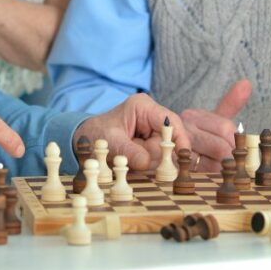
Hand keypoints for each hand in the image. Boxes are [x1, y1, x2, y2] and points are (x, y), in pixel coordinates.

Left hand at [75, 93, 190, 170]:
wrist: (87, 140)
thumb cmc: (96, 135)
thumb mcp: (110, 142)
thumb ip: (128, 151)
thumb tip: (147, 162)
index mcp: (142, 107)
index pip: (171, 121)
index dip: (180, 138)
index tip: (183, 155)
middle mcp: (151, 116)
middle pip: (168, 140)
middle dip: (154, 154)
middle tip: (133, 157)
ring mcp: (153, 129)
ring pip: (163, 152)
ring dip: (149, 160)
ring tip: (129, 156)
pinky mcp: (152, 141)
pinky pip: (158, 157)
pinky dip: (147, 163)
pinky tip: (135, 160)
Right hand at [180, 79, 252, 171]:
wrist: (167, 146)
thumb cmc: (198, 133)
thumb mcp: (212, 117)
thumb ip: (229, 102)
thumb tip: (247, 83)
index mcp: (194, 116)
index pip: (226, 128)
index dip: (236, 141)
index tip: (239, 148)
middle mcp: (184, 131)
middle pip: (220, 148)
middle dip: (232, 158)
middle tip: (237, 164)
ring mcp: (177, 151)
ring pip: (211, 165)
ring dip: (222, 171)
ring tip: (227, 172)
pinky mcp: (175, 170)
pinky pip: (201, 177)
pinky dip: (211, 179)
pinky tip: (215, 177)